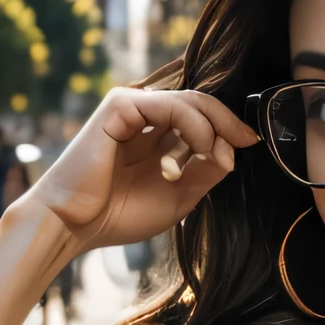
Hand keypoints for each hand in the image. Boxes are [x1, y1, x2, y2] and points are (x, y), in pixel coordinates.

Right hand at [28, 87, 257, 252]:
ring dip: (211, 125)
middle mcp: (145, 118)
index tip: (249, 144)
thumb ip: (205, 173)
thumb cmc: (118, 215)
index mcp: (157, 137)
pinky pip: (167, 104)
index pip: (201, 118)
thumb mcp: (178, 197)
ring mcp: (131, 108)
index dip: (227, 127)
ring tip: (215, 153)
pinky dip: (191, 123)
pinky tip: (198, 147)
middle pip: (199, 102)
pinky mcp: (119, 106)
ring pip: (188, 99)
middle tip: (245, 140)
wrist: (76, 225)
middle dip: (227, 120)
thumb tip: (232, 152)